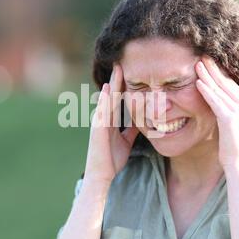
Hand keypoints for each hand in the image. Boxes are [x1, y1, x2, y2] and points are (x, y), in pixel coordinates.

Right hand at [84, 63, 139, 183]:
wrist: (102, 174)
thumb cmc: (112, 159)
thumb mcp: (126, 142)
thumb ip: (131, 130)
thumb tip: (141, 121)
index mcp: (110, 121)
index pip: (117, 100)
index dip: (122, 86)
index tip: (128, 72)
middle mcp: (103, 118)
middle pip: (111, 95)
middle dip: (117, 80)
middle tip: (122, 63)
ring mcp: (99, 122)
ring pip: (107, 99)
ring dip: (111, 84)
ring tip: (117, 70)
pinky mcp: (97, 129)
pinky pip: (102, 111)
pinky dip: (105, 99)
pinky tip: (108, 89)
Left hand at [195, 56, 238, 166]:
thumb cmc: (236, 145)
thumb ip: (238, 109)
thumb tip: (229, 99)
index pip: (233, 84)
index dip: (221, 73)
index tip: (211, 63)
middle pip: (226, 83)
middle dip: (214, 69)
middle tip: (203, 57)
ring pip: (220, 89)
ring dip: (207, 76)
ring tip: (197, 65)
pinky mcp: (230, 118)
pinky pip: (215, 101)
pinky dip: (206, 91)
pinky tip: (198, 82)